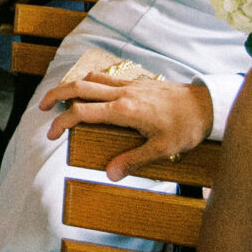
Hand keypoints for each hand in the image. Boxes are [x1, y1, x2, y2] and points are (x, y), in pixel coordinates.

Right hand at [39, 74, 213, 180]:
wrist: (208, 104)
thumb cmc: (187, 127)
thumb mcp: (162, 149)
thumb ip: (133, 160)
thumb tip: (110, 173)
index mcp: (123, 110)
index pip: (82, 112)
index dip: (62, 123)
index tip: (52, 134)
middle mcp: (122, 93)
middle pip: (79, 87)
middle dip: (56, 95)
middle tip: (42, 107)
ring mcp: (129, 85)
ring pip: (91, 78)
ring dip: (72, 85)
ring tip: (62, 98)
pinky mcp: (138, 82)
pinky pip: (106, 77)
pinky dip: (91, 81)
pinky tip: (92, 91)